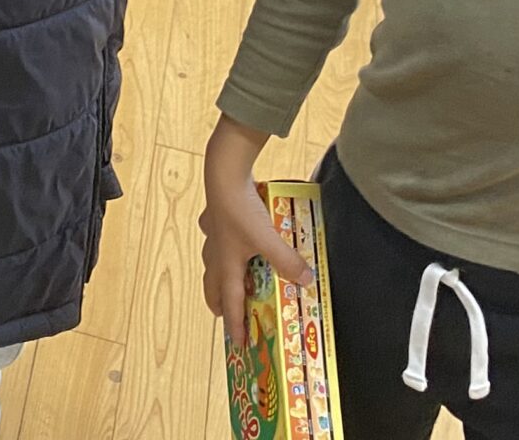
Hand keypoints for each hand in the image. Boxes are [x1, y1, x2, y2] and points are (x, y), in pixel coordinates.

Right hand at [199, 124, 309, 340]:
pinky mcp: (214, 215)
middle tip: (225, 313)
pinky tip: (226, 234)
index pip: (231, 303)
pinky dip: (219, 240)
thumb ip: (287, 261)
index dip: (235, 324)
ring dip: (218, 273)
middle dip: (218, 302)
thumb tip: (307, 280)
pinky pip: (214, 234)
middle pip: (213, 286)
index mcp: (228, 266)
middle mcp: (216, 254)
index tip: (238, 343)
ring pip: (211, 261)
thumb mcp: (269, 240)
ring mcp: (213, 234)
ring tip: (228, 277)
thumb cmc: (243, 211)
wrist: (224, 175)